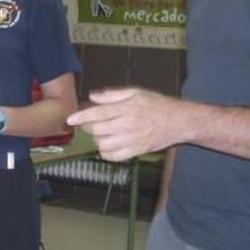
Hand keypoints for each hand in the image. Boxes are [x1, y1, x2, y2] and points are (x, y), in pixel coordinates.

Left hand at [66, 88, 184, 161]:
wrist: (179, 121)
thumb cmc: (157, 104)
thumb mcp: (136, 93)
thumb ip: (112, 95)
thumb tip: (93, 96)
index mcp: (127, 108)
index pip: (98, 113)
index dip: (81, 117)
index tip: (70, 119)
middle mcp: (128, 125)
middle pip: (97, 130)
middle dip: (89, 127)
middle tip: (91, 123)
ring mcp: (132, 140)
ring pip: (103, 144)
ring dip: (97, 140)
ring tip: (102, 133)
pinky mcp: (136, 151)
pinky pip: (114, 157)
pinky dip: (106, 153)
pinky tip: (108, 145)